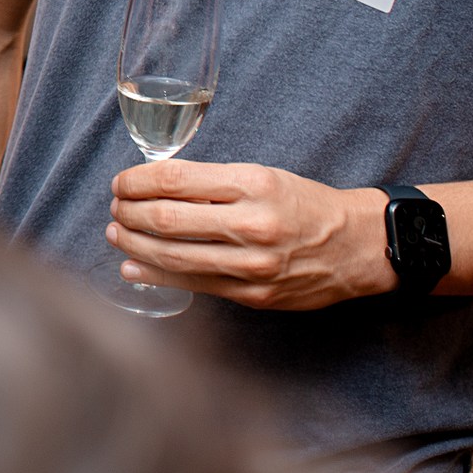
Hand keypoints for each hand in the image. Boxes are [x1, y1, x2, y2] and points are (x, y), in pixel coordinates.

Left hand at [106, 161, 393, 309]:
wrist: (358, 246)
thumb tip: (153, 186)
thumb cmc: (305, 204)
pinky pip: (193, 285)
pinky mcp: (253, 296)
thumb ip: (213, 182)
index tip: (121, 182)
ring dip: (134, 244)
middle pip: (166, 218)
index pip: (175, 179)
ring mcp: (252, 265)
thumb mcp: (264, 176)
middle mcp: (252, 224)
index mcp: (253, 184)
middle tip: (114, 207)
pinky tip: (133, 267)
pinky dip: (155, 275)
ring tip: (116, 233)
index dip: (137, 181)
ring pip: (173, 255)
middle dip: (128, 212)